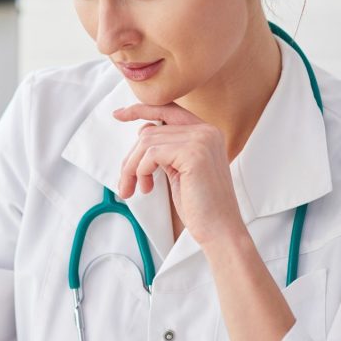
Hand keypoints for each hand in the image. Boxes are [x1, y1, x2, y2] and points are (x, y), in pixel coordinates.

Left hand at [112, 103, 244, 246]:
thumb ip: (167, 148)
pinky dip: (141, 171)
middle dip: (132, 157)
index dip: (141, 109)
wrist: (220, 230)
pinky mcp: (194, 153)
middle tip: (126, 181)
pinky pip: (151, 154)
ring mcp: (202, 140)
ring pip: (147, 142)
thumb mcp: (180, 170)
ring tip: (136, 188)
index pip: (168, 109)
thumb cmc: (201, 206)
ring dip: (133, 167)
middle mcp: (207, 131)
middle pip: (151, 130)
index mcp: (207, 133)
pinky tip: (147, 188)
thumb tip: (144, 131)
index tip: (119, 114)